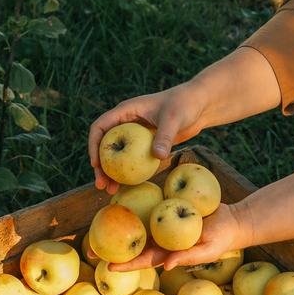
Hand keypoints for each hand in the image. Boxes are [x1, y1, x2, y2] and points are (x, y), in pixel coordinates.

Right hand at [88, 82, 207, 192]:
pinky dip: (128, 172)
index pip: (100, 127)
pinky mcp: (144, 145)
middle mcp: (126, 123)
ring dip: (112, 172)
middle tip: (101, 184)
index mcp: (126, 111)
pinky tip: (127, 187)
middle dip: (100, 165)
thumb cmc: (185, 104)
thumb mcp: (174, 118)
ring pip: (116, 155)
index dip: (94, 145)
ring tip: (111, 190)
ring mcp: (134, 134)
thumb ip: (164, 136)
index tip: (96, 164)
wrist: (199, 106)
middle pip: (104, 145)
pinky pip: (131, 160)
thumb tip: (157, 156)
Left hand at [110, 203, 250, 271]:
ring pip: (135, 227)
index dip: (125, 265)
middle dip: (112, 249)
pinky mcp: (166, 209)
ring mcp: (161, 225)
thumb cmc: (222, 239)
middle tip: (90, 249)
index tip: (107, 267)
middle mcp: (160, 240)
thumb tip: (166, 266)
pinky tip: (118, 202)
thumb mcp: (208, 250)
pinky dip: (133, 207)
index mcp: (167, 253)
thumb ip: (188, 257)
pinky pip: (147, 208)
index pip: (142, 261)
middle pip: (132, 245)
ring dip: (117, 227)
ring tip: (96, 225)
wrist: (232, 220)